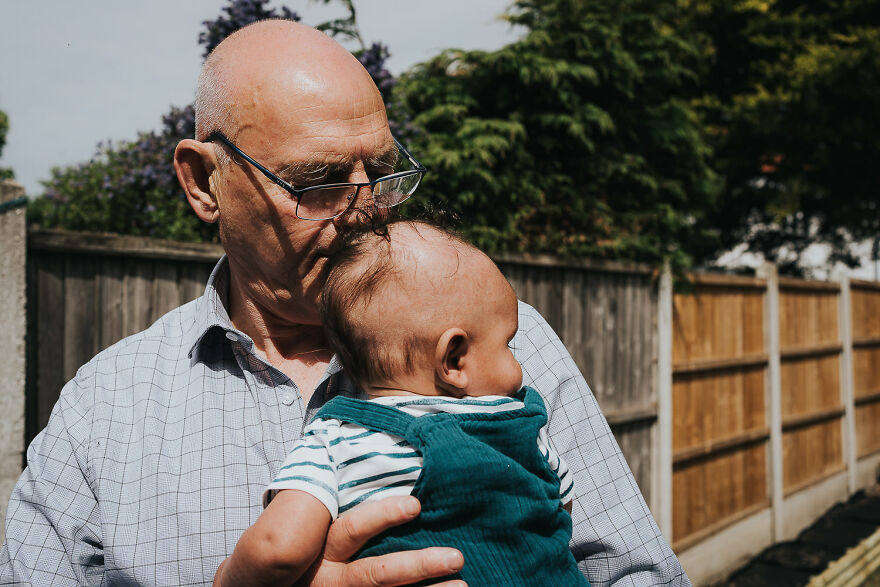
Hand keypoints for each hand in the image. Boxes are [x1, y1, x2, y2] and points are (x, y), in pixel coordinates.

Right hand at [297, 495, 465, 586]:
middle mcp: (333, 577)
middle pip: (378, 572)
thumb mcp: (315, 530)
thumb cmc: (313, 550)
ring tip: (462, 585)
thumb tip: (385, 473)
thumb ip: (342, 510)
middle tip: (455, 556)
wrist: (298, 584)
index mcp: (324, 548)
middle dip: (418, 565)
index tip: (416, 505)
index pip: (354, 529)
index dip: (384, 516)